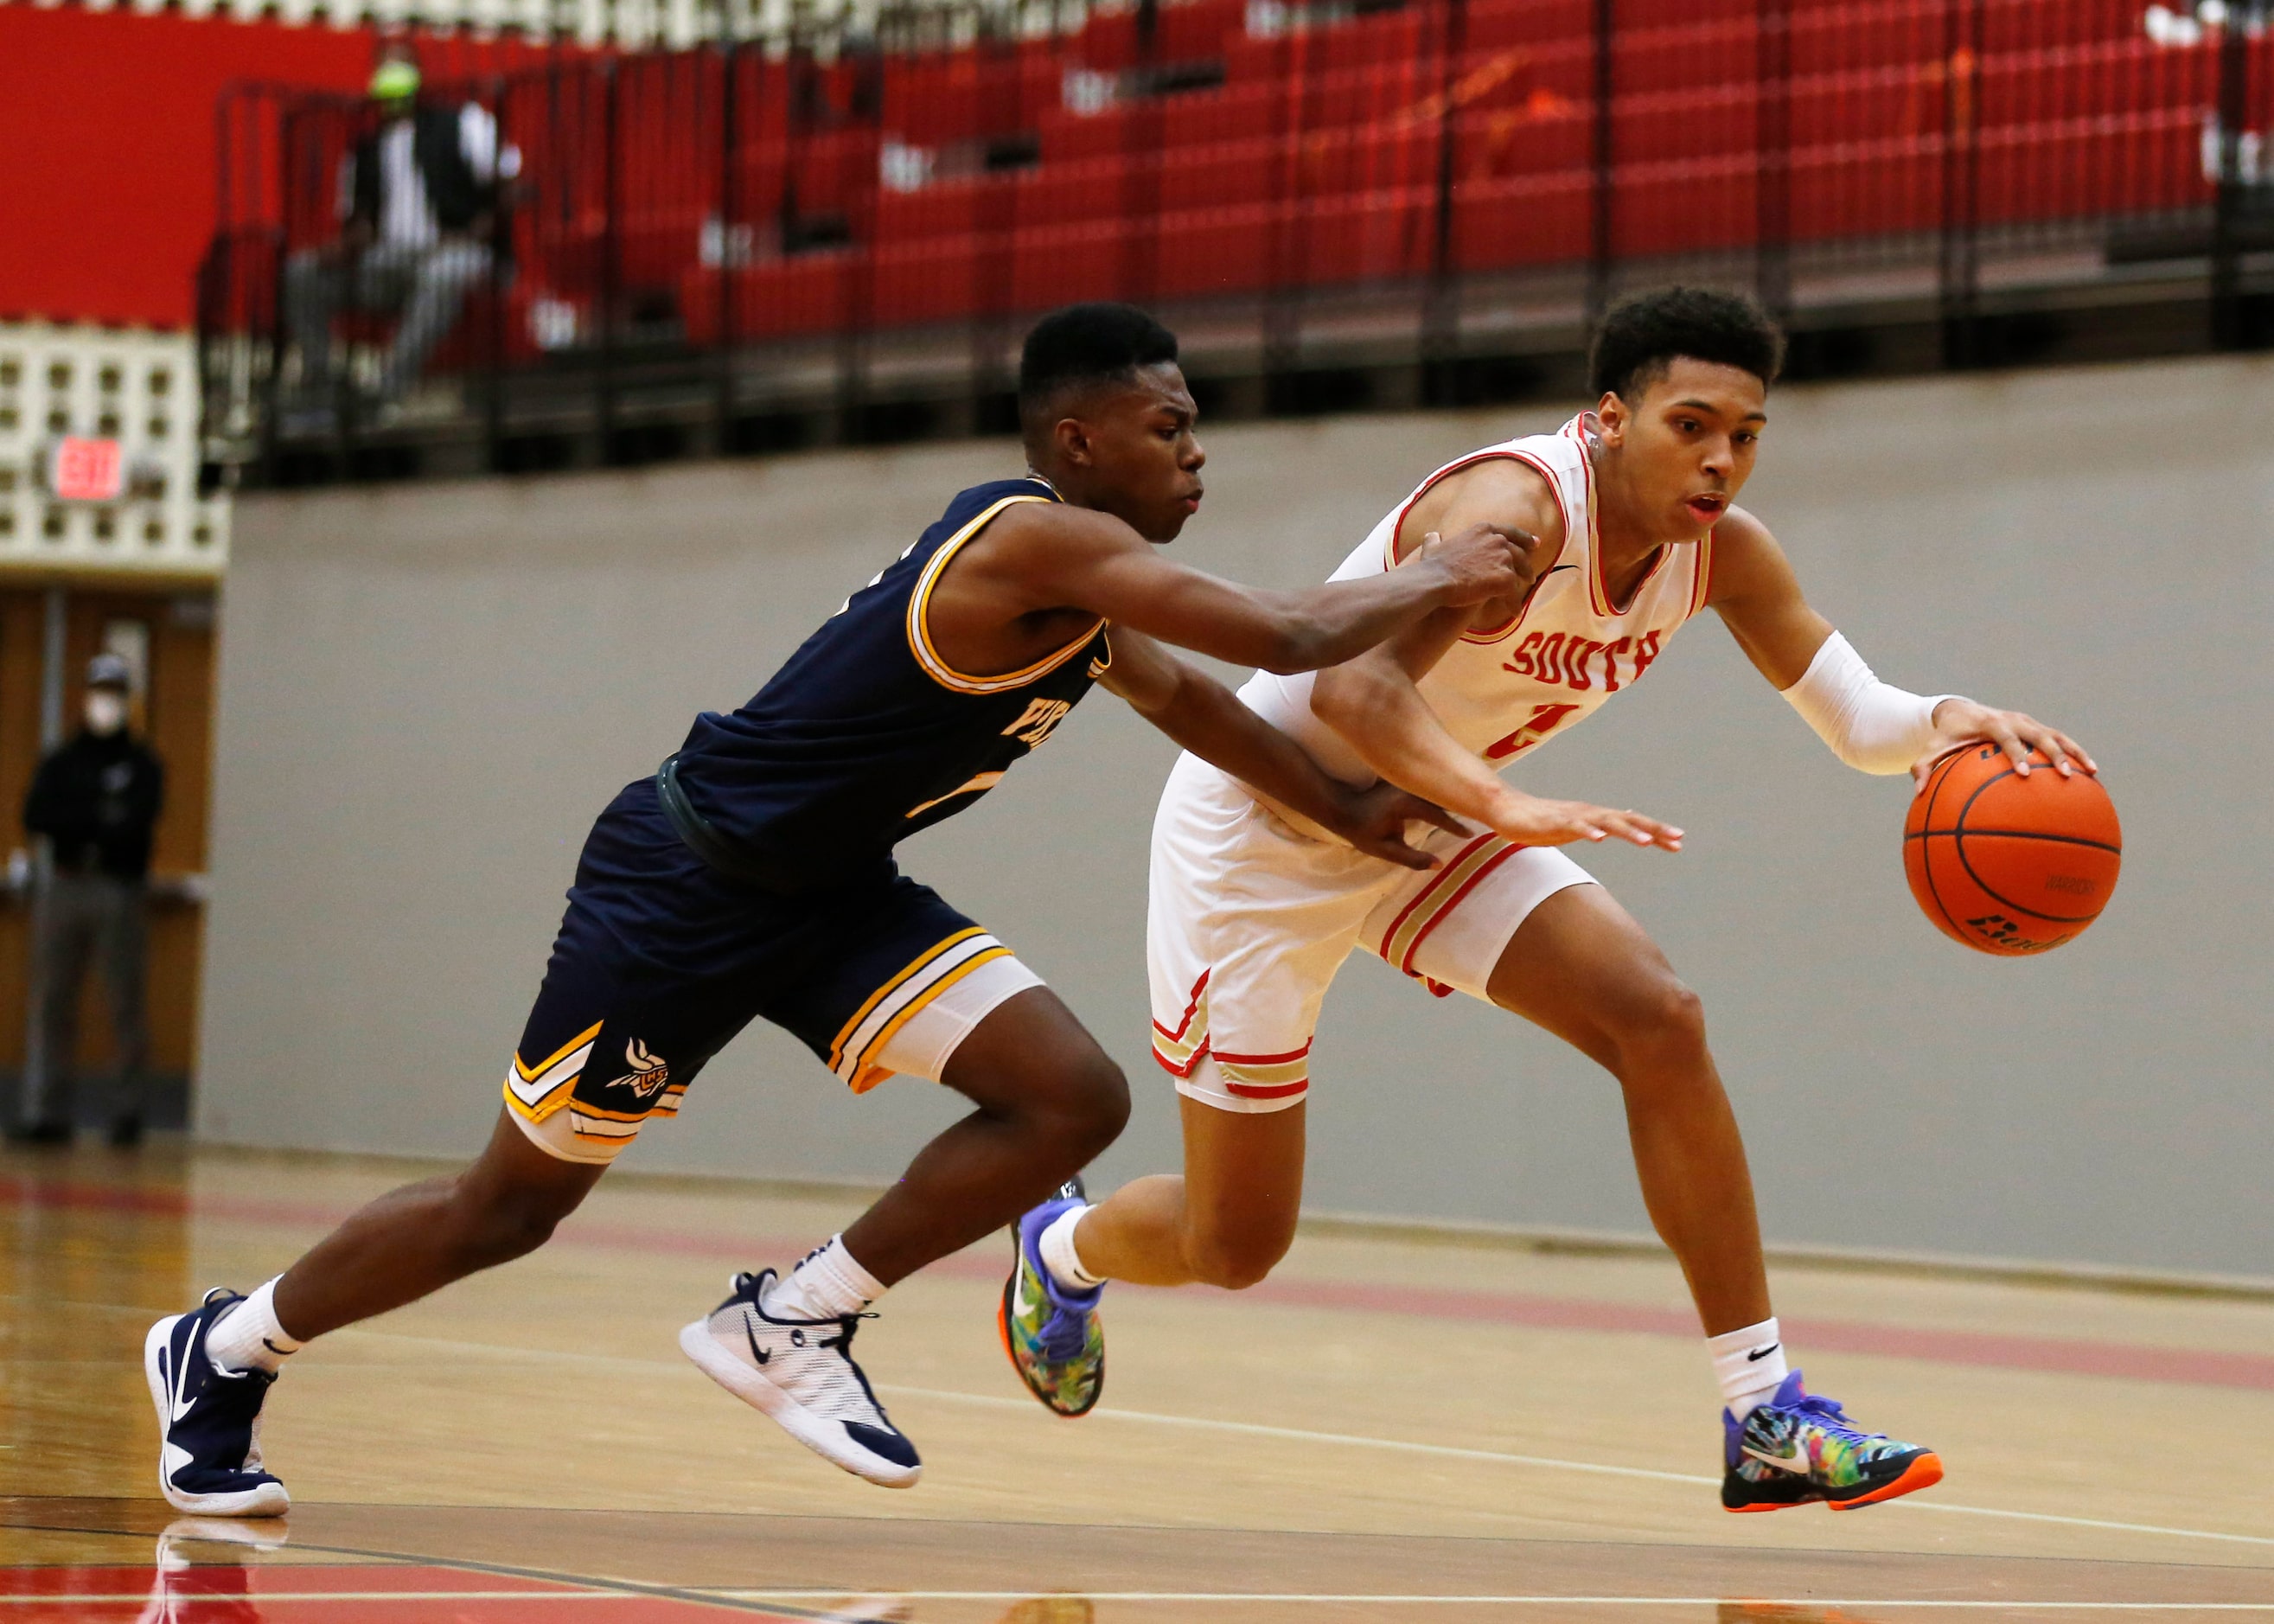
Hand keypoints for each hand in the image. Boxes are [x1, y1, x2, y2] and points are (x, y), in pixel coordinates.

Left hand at [1321, 782, 1467, 870]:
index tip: (1471, 834)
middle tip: (1483, 812)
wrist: (1341, 805)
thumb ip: (1411, 858)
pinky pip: (1429, 785)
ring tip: (1473, 803)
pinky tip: (1453, 793)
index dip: (1456, 825)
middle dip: (1461, 802)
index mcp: (1407, 803)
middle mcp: (1410, 788)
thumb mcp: (1384, 850)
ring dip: (1452, 795)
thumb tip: (1440, 865)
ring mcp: (1408, 781)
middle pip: (1442, 795)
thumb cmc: (1361, 830)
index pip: (1438, 814)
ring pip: (1437, 787)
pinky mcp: (1405, 778)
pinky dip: (1441, 789)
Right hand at [1410, 523, 1539, 605]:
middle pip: (1518, 551)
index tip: (1534, 543)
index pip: (1508, 532)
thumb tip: (1431, 536)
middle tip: (1531, 572)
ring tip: (1525, 591)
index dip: (1523, 538)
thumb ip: (1435, 540)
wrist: (1435, 580)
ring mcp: (1503, 558)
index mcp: (1483, 530)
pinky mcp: (1505, 578)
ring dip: (1523, 582)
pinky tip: (1514, 612)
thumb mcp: (1433, 547)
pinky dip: (1514, 603)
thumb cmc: (1432, 566)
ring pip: (1519, 572)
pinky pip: (1514, 593)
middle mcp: (1497, 540)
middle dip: (1528, 561)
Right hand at [1482, 790, 1683, 850]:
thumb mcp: (1577, 825)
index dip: (1656, 831)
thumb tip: (1621, 823)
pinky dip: (1588, 831)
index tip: (1679, 842)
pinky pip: (1574, 826)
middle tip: (1677, 838)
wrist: (1507, 809)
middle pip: (1628, 819)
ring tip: (1647, 841)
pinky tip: (1599, 839)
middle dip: (1653, 829)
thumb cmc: (1541, 820)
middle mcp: (1591, 813)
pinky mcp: (1554, 821)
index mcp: (1597, 817)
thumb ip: (1599, 825)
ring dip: (1627, 831)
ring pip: (1605, 822)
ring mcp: (1574, 816)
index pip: (1633, 822)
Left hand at [1911, 700, 2096, 794]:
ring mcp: (2027, 722)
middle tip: (2064, 775)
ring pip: (2056, 735)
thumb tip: (1918, 793)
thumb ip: (1924, 768)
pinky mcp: (2036, 728)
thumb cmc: (1945, 736)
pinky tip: (2090, 774)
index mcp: (1990, 723)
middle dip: (2053, 754)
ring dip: (2074, 752)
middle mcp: (2013, 720)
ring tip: (2092, 773)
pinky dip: (2075, 753)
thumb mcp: (1931, 750)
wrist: (1959, 711)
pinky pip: (2059, 740)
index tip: (2024, 774)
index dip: (2016, 753)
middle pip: (2039, 735)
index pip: (2006, 737)